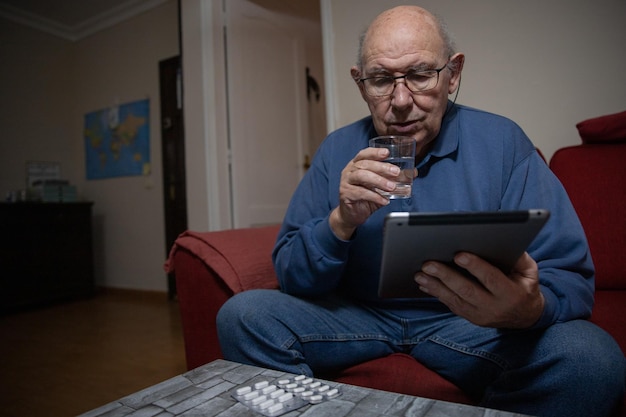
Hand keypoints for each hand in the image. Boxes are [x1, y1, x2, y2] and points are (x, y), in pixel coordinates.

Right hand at [329, 147, 406, 239]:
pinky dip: (374, 196)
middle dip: (382, 167)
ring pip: (361, 176)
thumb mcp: (381, 186)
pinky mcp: (345, 194)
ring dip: (378, 181)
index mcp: (357, 164)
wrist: (352, 214)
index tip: (387, 153)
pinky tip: (384, 201)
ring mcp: (346, 182)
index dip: (375, 152)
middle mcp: (350, 171)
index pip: (364, 154)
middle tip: (396, 172)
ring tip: (391, 187)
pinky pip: (360, 193)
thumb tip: (413, 173)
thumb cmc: (366, 197)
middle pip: (364, 164)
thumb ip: (395, 178)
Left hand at [414, 252, 544, 328]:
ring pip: (454, 299)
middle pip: (467, 290)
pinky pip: (450, 305)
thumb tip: (500, 240)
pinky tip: (424, 284)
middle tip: (428, 264)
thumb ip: (519, 258)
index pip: (491, 279)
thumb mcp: (529, 273)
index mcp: (511, 294)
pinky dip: (436, 294)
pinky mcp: (470, 317)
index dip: (475, 267)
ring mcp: (480, 315)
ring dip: (435, 286)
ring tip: (420, 274)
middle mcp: (494, 307)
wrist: (525, 317)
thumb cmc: (525, 287)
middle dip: (445, 276)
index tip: (458, 255)